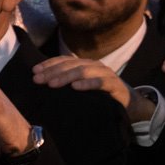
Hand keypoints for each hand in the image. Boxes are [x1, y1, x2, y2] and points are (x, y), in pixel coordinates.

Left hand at [32, 57, 154, 122]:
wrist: (130, 104)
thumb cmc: (101, 95)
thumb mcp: (83, 87)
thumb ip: (68, 83)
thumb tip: (44, 84)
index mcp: (84, 64)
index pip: (63, 60)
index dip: (48, 64)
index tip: (34, 72)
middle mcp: (94, 65)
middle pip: (70, 65)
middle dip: (52, 72)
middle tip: (38, 80)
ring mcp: (105, 73)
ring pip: (82, 71)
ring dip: (65, 76)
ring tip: (52, 84)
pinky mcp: (115, 84)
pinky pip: (99, 82)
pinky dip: (87, 84)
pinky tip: (76, 87)